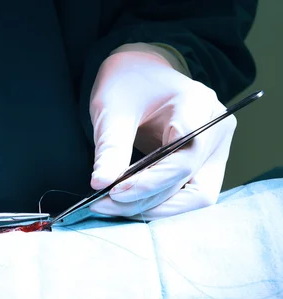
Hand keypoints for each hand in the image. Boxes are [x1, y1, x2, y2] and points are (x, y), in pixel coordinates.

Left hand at [88, 43, 235, 219]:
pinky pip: (187, 194)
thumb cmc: (127, 83)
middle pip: (191, 183)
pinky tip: (125, 203)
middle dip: (146, 200)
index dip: (151, 180)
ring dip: (152, 208)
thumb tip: (99, 184)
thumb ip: (110, 146)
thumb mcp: (112, 108)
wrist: (138, 73)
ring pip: (194, 197)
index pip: (184, 156)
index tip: (113, 189)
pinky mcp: (205, 165)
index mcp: (198, 105)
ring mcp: (215, 149)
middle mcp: (217, 130)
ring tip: (109, 206)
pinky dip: (157, 203)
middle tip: (103, 204)